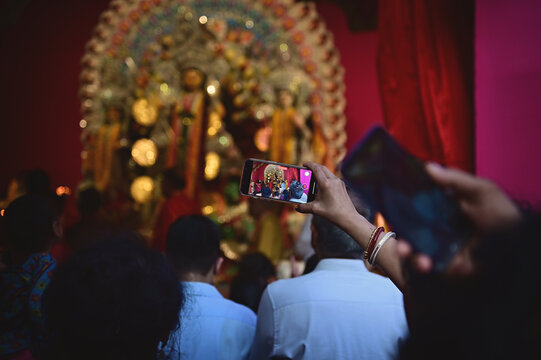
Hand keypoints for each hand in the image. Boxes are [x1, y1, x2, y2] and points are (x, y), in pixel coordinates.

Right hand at [296, 162, 372, 238]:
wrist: (348, 217)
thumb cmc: (333, 213)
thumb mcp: (316, 210)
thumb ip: (304, 207)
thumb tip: (297, 207)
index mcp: (326, 184)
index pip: (316, 169)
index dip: (309, 164)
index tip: (304, 164)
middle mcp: (333, 181)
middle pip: (322, 168)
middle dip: (314, 166)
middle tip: (307, 169)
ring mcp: (339, 182)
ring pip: (328, 172)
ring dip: (320, 172)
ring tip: (313, 177)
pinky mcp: (342, 186)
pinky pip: (332, 178)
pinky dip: (326, 177)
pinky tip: (322, 186)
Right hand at [399, 163, 521, 274]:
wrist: (520, 249)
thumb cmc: (503, 217)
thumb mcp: (482, 192)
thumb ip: (455, 179)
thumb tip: (427, 166)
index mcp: (447, 208)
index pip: (419, 205)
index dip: (404, 204)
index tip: (391, 203)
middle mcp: (441, 228)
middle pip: (412, 228)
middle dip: (401, 234)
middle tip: (400, 240)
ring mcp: (443, 249)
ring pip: (415, 248)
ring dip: (408, 251)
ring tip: (409, 254)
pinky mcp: (447, 268)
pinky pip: (427, 266)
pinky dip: (421, 265)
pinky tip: (425, 265)